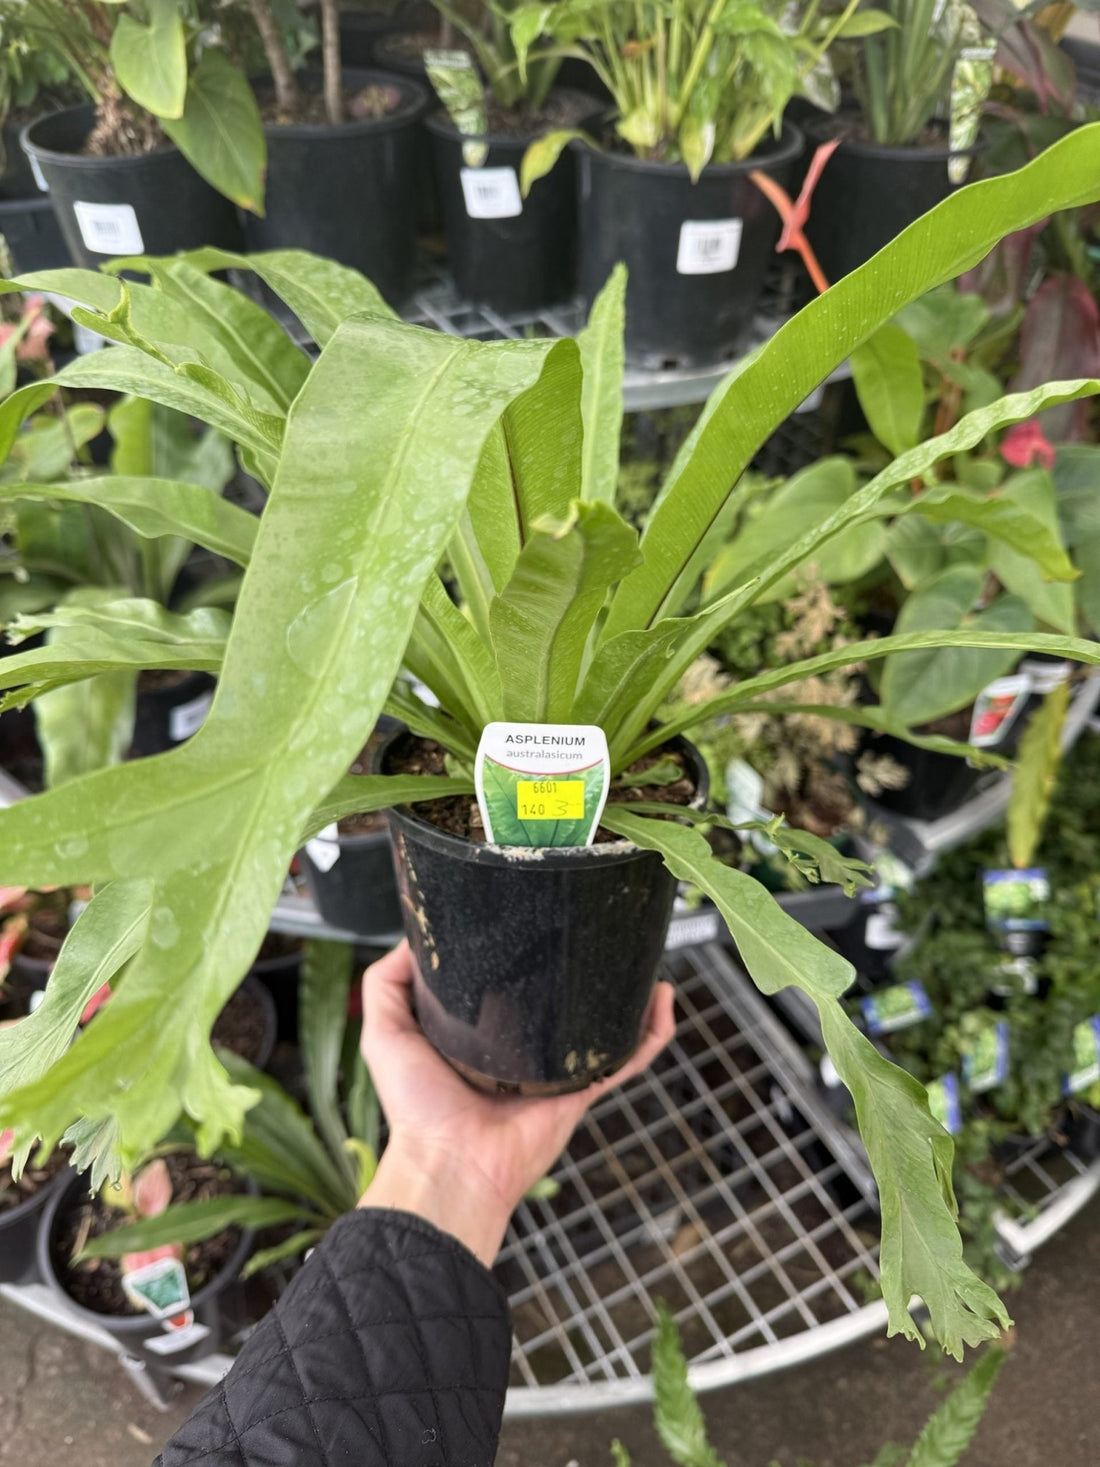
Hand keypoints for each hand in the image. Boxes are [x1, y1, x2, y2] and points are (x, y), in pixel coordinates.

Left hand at [358, 941, 674, 1265]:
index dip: (528, 956)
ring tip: (644, 958)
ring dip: (630, 994)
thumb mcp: (386, 1033)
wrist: (450, 1162)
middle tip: (599, 930)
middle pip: (566, 1001)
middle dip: (586, 967)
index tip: (539, 916)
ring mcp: (558, 1069)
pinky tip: (661, 999)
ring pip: (607, 1025)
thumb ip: (387, 983)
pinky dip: (651, 1032)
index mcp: (482, 1035)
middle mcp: (524, 1049)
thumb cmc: (417, 1108)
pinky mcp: (583, 1088)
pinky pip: (628, 1058)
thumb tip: (410, 937)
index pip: (512, 987)